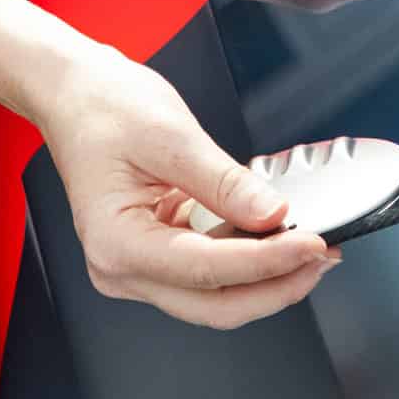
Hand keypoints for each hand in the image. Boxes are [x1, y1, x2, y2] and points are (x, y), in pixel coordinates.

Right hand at [36, 41, 339, 328]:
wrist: (76, 94)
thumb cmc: (104, 107)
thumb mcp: (172, 135)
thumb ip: (225, 182)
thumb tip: (273, 215)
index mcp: (116, 243)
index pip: (207, 270)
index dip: (268, 262)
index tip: (312, 243)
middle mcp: (121, 269)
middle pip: (215, 304)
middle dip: (275, 287)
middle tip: (322, 257)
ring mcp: (137, 267)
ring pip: (215, 297)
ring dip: (266, 279)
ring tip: (310, 248)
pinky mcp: (155, 255)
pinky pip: (209, 274)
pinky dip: (247, 262)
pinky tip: (278, 242)